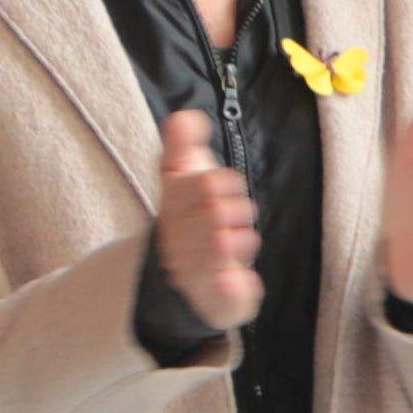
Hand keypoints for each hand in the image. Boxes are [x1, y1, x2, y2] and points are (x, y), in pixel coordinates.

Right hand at [153, 107, 262, 333]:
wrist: (180, 281)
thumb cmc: (189, 220)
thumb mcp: (181, 181)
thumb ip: (181, 147)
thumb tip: (186, 115)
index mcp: (171, 208)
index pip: (204, 184)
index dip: (223, 182)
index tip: (224, 186)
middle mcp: (174, 240)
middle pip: (218, 212)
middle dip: (236, 210)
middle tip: (233, 215)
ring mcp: (190, 271)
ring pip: (228, 245)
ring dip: (241, 240)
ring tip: (234, 241)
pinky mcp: (211, 297)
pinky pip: (232, 286)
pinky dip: (242, 279)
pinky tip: (239, 274)